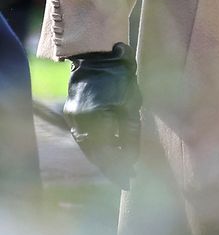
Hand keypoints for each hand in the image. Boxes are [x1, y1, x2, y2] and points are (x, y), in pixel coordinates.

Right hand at [64, 42, 141, 189]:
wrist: (96, 54)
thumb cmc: (119, 76)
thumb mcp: (131, 102)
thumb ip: (131, 131)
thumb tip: (132, 158)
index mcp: (98, 117)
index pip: (109, 152)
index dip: (120, 168)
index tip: (131, 180)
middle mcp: (81, 121)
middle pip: (96, 154)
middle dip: (112, 168)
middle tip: (126, 180)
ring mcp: (73, 118)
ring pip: (89, 147)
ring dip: (104, 159)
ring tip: (119, 169)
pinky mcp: (71, 113)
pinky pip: (84, 137)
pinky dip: (96, 146)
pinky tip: (108, 151)